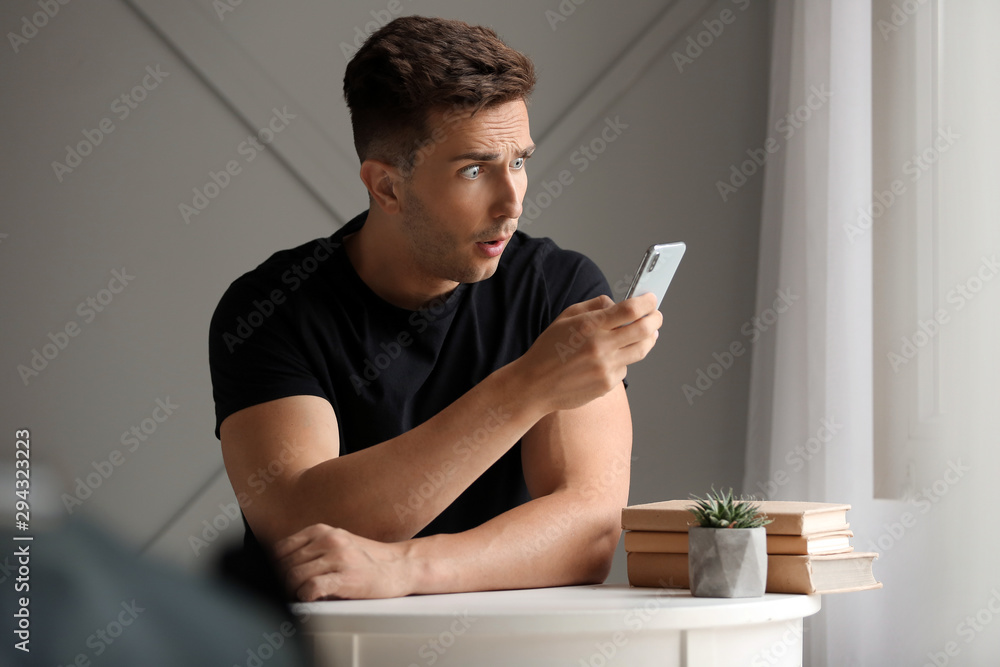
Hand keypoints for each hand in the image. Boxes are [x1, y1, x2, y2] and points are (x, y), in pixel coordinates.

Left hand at [273, 523, 414, 600]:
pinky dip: (305, 596)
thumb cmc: (365, 561)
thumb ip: (310, 549)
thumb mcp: (336, 544)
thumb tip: (278, 566)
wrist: (398, 568)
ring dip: (292, 592)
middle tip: (290, 593)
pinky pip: (310, 588)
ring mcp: (337, 557)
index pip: (280, 548)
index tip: (279, 579)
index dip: (275, 568)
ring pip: (293, 576)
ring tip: (301, 597)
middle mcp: (328, 539)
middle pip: (284, 564)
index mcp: (322, 530)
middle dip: (283, 582)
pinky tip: (312, 598)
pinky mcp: (345, 576)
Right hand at [516, 293, 661, 412]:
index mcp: (589, 325)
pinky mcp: (607, 384)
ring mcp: (606, 367)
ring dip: (650, 339)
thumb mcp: (566, 318)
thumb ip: (594, 306)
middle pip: (644, 329)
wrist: (536, 385)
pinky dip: (623, 360)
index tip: (651, 299)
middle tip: (656, 316)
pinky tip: (612, 357)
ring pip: (642, 350)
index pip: (630, 310)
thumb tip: (618, 303)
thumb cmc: (549, 349)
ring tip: (649, 333)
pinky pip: (625, 368)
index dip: (647, 302)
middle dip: (656, 319)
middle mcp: (601, 346)